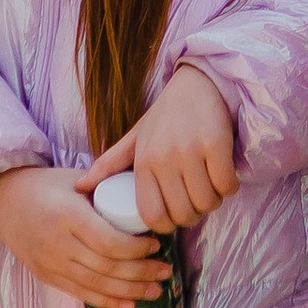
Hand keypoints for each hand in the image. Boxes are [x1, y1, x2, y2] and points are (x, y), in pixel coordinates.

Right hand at [0, 163, 169, 307]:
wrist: (2, 200)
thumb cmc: (45, 185)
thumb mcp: (74, 179)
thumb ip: (104, 188)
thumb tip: (143, 197)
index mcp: (68, 216)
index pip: (108, 242)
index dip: (136, 250)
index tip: (157, 245)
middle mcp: (58, 244)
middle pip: (106, 268)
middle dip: (141, 273)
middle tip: (166, 271)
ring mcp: (50, 263)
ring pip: (96, 285)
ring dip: (130, 292)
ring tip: (156, 291)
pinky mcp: (47, 275)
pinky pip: (80, 293)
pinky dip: (106, 302)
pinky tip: (128, 305)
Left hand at [91, 63, 237, 231]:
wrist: (197, 81)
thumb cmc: (166, 115)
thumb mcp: (135, 138)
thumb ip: (109, 164)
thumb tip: (79, 187)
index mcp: (143, 162)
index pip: (152, 214)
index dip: (167, 225)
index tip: (175, 215)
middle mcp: (164, 158)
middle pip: (183, 214)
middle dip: (193, 215)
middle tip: (197, 201)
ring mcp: (190, 151)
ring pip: (206, 202)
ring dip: (213, 201)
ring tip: (211, 187)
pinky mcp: (216, 143)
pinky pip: (226, 184)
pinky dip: (229, 187)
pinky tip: (224, 175)